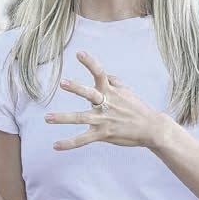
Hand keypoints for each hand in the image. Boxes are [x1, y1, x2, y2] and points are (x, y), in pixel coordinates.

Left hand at [44, 51, 172, 150]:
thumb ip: (113, 81)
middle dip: (77, 88)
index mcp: (111, 91)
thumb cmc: (137, 108)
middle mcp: (106, 104)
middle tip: (63, 82)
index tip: (79, 53)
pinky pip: (83, 139)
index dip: (90, 63)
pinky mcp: (103, 134)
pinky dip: (69, 143)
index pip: (100, 73)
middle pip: (90, 94)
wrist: (151, 128)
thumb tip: (104, 74)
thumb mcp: (127, 90)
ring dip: (63, 118)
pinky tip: (55, 146)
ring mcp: (104, 120)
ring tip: (47, 117)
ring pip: (81, 118)